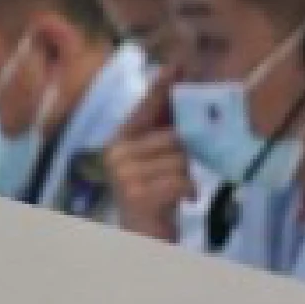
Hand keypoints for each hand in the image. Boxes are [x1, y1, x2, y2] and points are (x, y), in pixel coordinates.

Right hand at [106, 65, 192, 242]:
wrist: (146, 239)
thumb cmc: (157, 198)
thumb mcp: (162, 162)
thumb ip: (168, 134)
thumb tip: (186, 100)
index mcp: (122, 140)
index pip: (146, 108)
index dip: (163, 87)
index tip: (178, 64)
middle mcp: (116, 153)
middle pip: (174, 137)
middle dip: (186, 156)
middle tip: (178, 176)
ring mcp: (123, 173)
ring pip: (180, 159)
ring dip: (187, 176)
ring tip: (175, 191)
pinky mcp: (136, 193)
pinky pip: (180, 180)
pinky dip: (188, 191)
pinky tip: (181, 200)